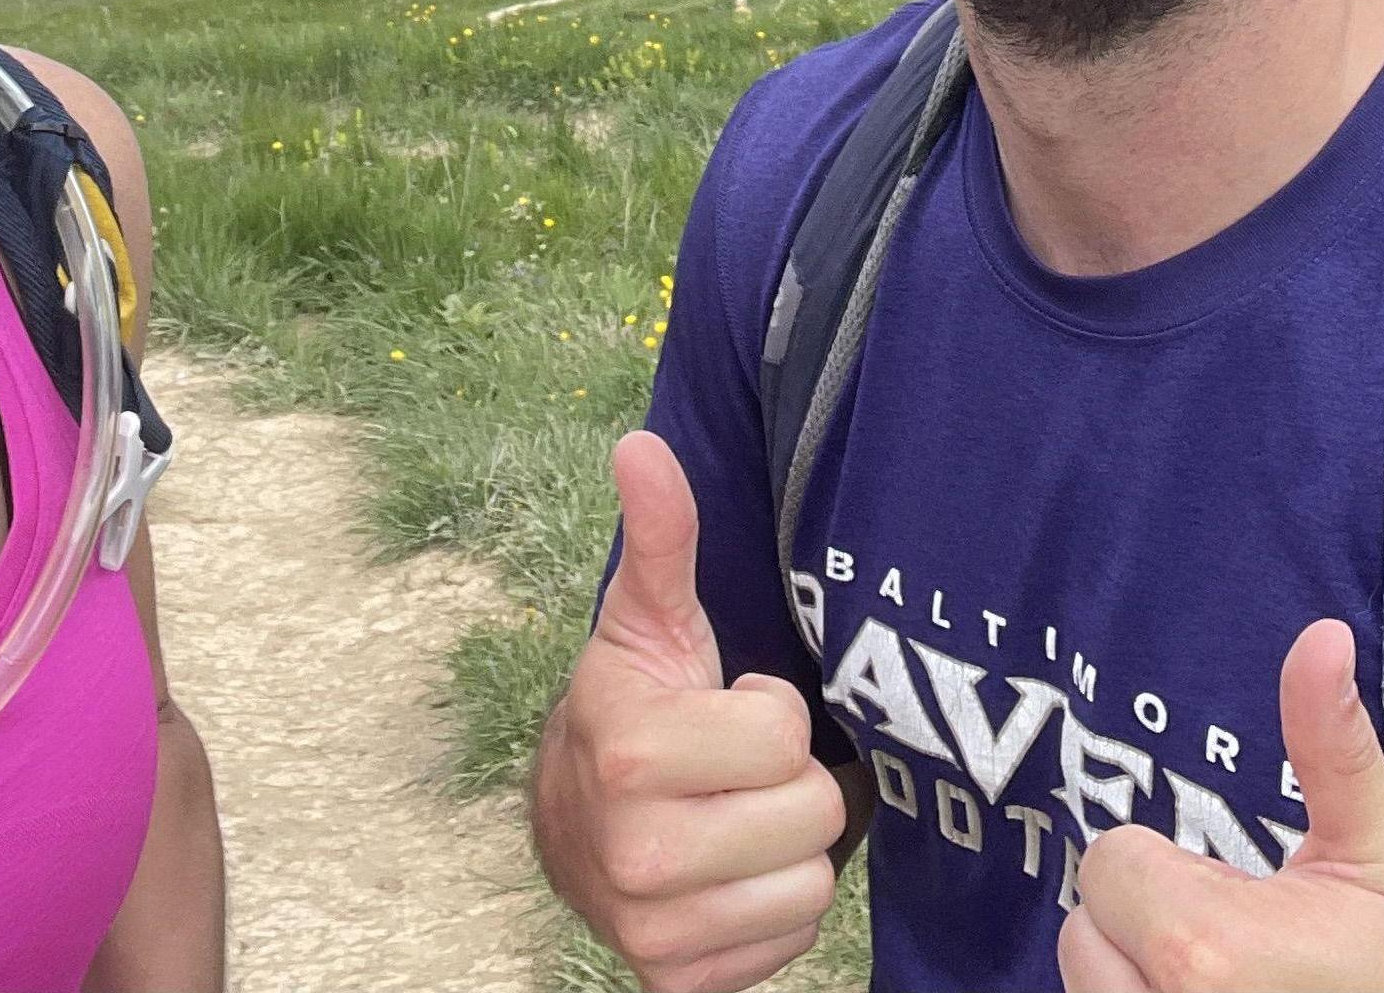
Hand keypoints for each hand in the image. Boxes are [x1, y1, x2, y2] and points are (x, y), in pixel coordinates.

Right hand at [533, 429, 850, 992]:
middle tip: (736, 768)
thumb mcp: (650, 618)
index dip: (769, 713)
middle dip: (788, 781)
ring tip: (736, 817)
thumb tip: (639, 444)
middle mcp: (635, 856)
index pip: (787, 735)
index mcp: (631, 754)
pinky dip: (772, 911)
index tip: (724, 707)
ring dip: (787, 849)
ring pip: (811, 886)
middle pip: (812, 815)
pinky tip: (732, 874)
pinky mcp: (676, 985)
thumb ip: (662, 534)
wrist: (572, 826)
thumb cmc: (633, 708)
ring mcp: (654, 932)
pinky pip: (790, 944)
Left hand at [1057, 620, 1383, 992]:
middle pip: (1085, 926)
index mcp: (1205, 948)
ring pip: (1090, 979)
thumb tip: (1323, 637)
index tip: (1236, 891)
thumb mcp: (1381, 847)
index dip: (1171, 866)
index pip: (1110, 861)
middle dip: (1147, 917)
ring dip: (1137, 969)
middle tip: (1232, 937)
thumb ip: (1331, 742)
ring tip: (1222, 974)